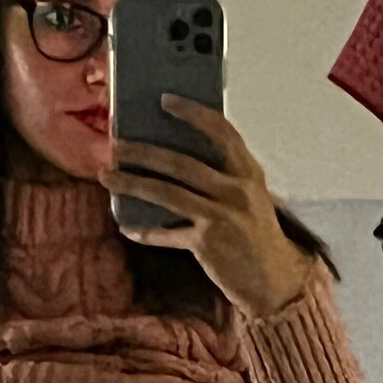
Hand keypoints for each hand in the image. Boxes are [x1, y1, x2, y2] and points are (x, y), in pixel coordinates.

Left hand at [100, 96, 314, 318]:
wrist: (274, 281)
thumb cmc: (257, 236)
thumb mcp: (251, 198)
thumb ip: (226, 177)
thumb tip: (178, 157)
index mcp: (249, 174)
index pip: (222, 133)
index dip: (193, 113)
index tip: (165, 100)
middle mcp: (236, 191)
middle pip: (181, 163)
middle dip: (143, 152)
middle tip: (115, 146)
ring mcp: (221, 217)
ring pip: (167, 194)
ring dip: (132, 183)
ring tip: (107, 176)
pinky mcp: (207, 243)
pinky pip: (167, 234)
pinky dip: (146, 232)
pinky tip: (127, 227)